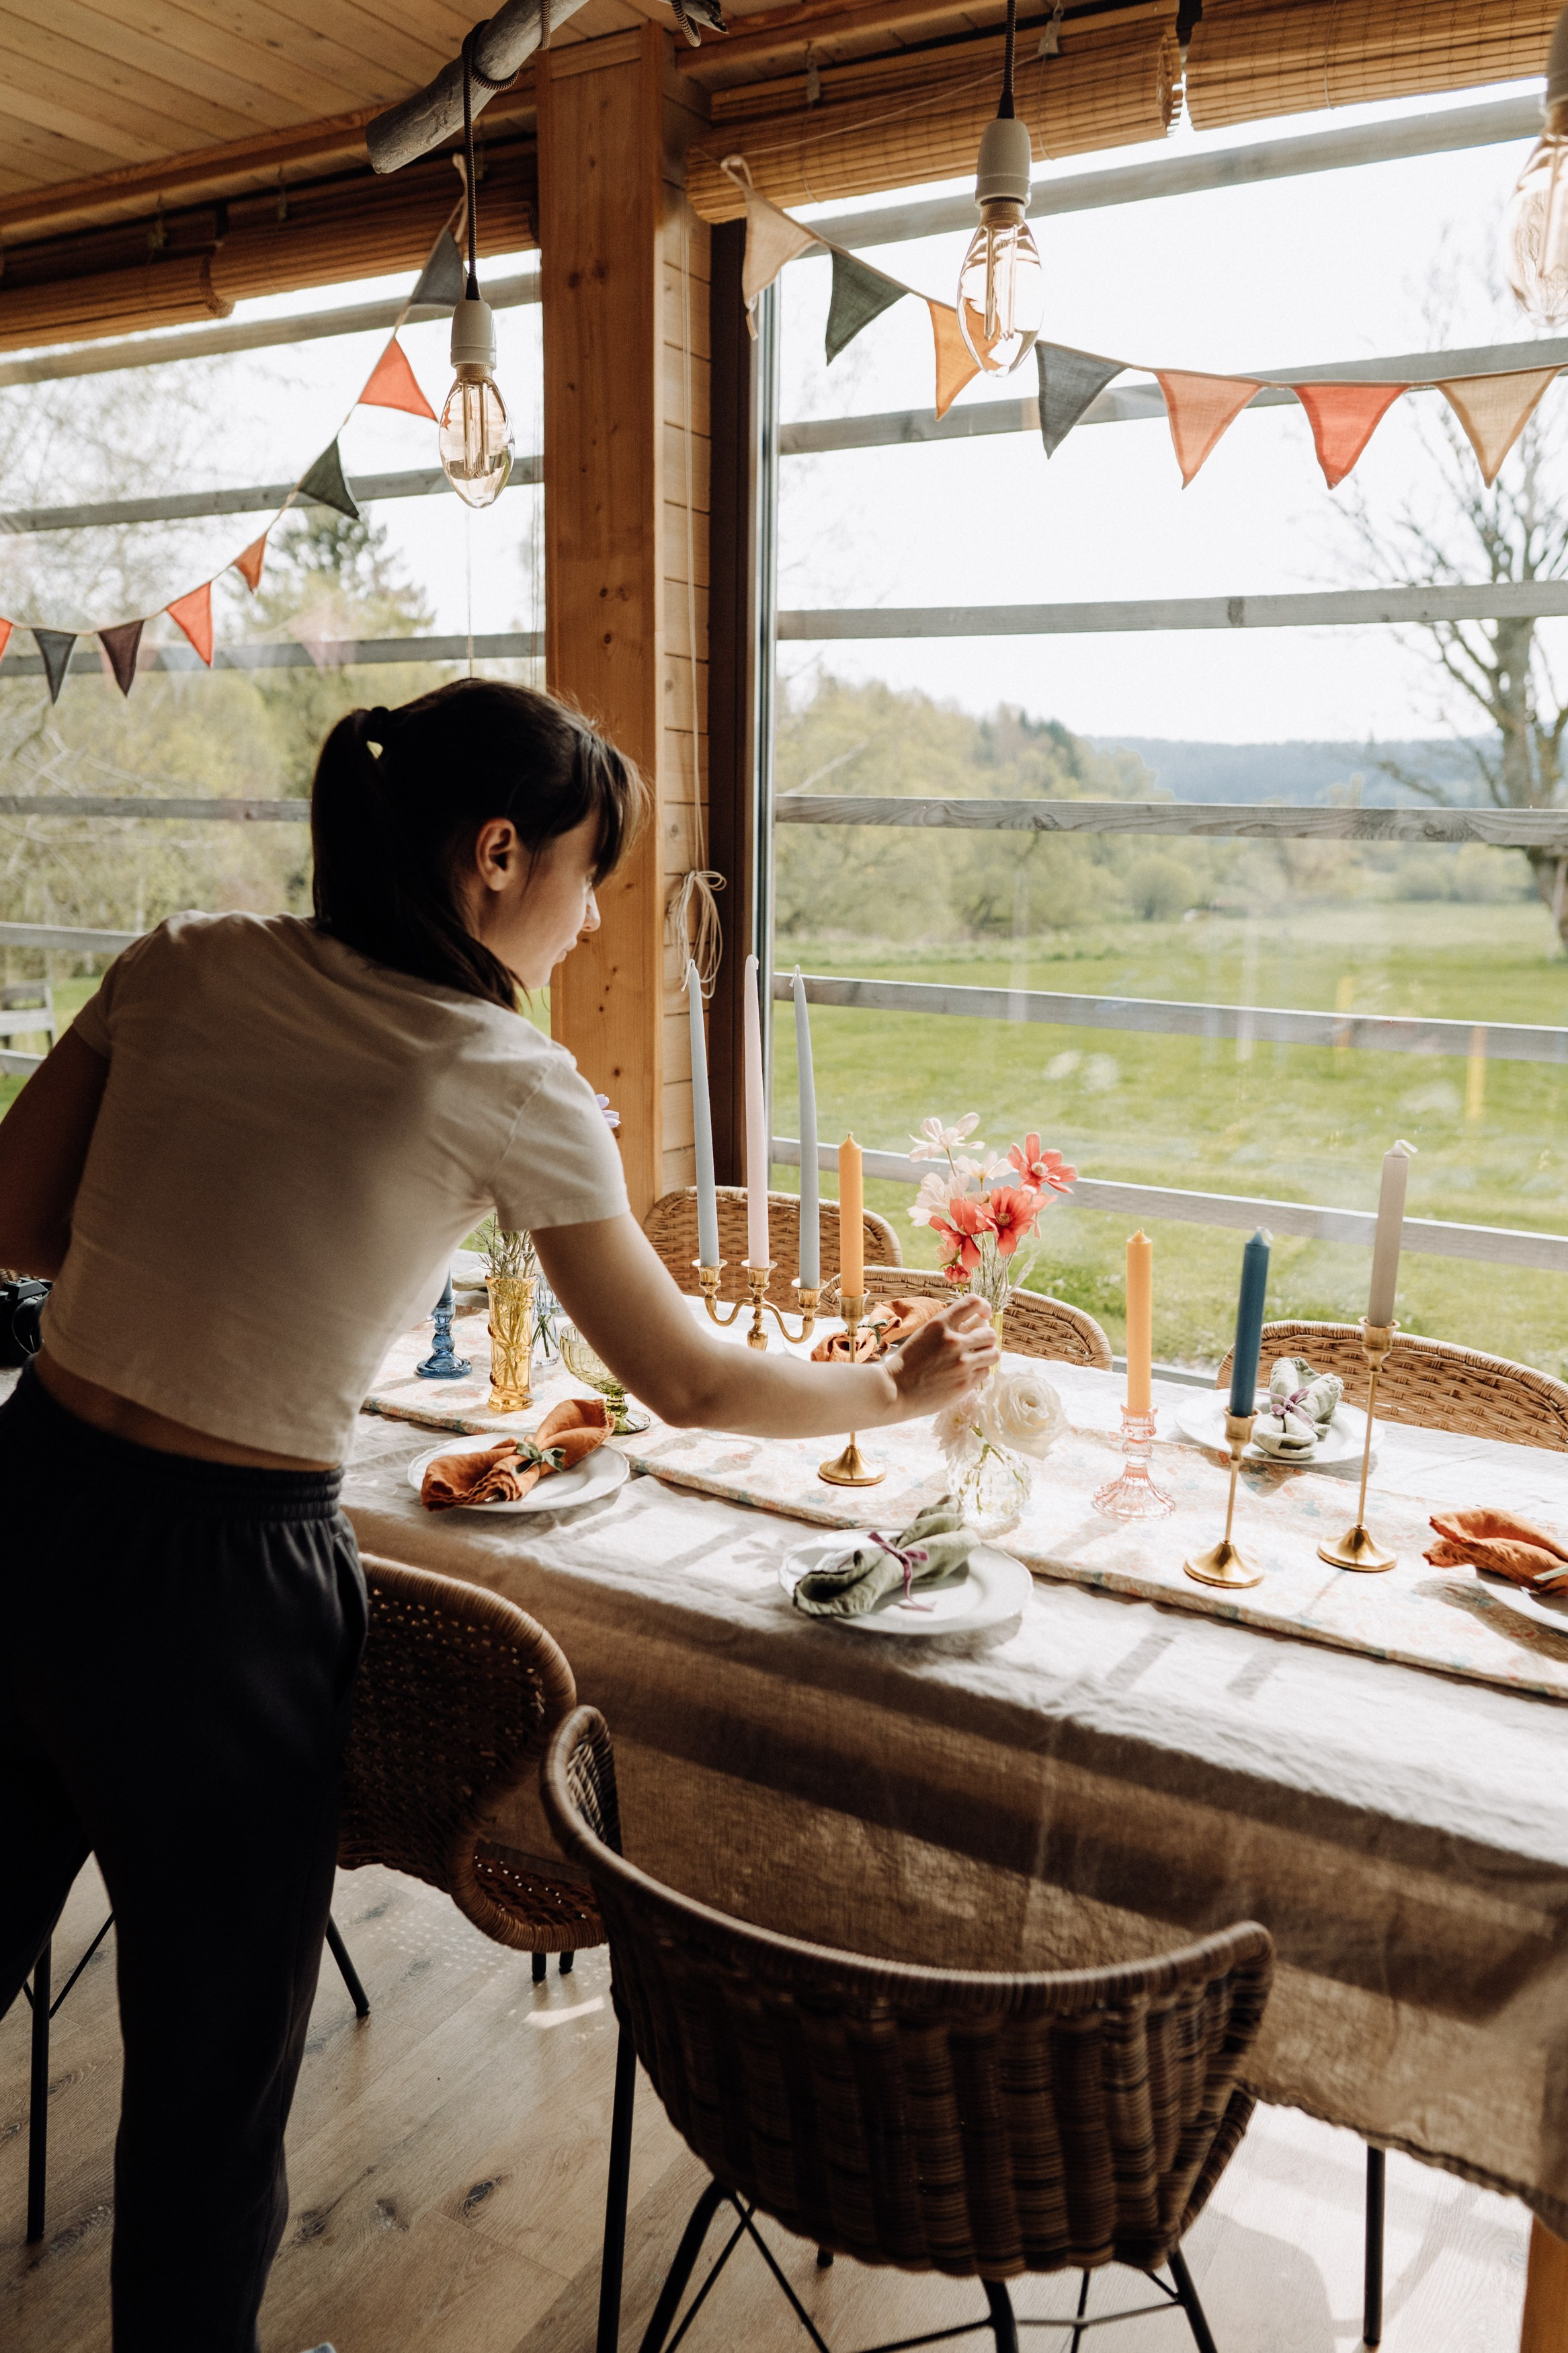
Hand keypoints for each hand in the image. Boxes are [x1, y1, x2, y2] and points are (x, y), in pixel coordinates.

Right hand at [884, 1295, 998, 1419]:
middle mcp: (953, 1341)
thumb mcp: (924, 1335)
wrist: (895, 1392)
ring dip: (987, 1355)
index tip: (983, 1315)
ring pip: (993, 1353)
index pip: (973, 1302)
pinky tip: (966, 1374)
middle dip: (986, 1337)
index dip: (983, 1306)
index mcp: (940, 1324)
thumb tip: (976, 1325)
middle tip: (978, 1344)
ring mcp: (961, 1363)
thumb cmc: (907, 1364)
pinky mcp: (965, 1383)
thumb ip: (947, 1328)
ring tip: (977, 1359)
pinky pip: (985, 1372)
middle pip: (989, 1333)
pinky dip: (979, 1372)